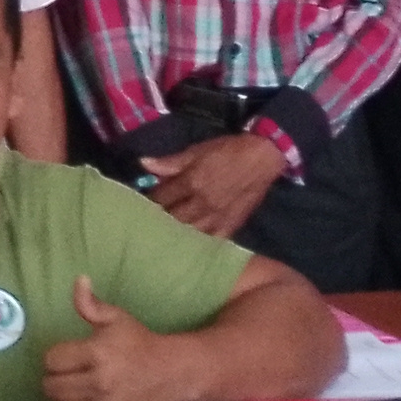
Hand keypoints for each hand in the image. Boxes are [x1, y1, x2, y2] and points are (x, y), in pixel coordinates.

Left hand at [42, 276, 189, 400]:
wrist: (177, 373)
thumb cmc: (142, 344)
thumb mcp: (118, 319)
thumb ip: (91, 305)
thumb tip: (78, 281)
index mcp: (97, 353)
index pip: (51, 360)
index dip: (56, 358)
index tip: (66, 357)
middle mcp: (100, 384)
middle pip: (52, 388)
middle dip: (56, 381)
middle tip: (69, 377)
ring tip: (75, 396)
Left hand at [135, 133, 283, 238]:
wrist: (263, 158)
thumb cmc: (228, 151)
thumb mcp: (197, 151)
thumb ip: (171, 162)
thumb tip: (143, 164)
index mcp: (191, 182)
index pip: (161, 197)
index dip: (148, 202)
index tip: (138, 206)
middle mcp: (202, 203)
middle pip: (172, 218)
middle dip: (157, 221)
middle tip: (145, 225)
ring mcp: (217, 218)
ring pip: (188, 233)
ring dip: (173, 235)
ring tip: (160, 239)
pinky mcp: (231, 226)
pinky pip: (211, 241)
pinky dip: (197, 245)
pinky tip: (186, 249)